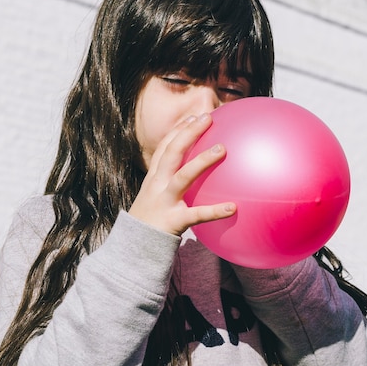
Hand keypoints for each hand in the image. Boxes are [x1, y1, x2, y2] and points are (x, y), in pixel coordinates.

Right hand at [129, 113, 235, 235]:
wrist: (134, 248)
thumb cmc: (151, 222)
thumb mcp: (154, 199)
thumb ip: (170, 186)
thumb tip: (195, 177)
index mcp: (154, 179)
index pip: (164, 148)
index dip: (177, 131)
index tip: (192, 116)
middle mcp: (157, 185)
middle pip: (171, 153)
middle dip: (188, 133)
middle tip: (207, 118)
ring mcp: (164, 201)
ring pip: (182, 177)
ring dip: (201, 161)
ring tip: (222, 149)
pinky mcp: (173, 221)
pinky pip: (197, 215)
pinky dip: (214, 211)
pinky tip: (233, 207)